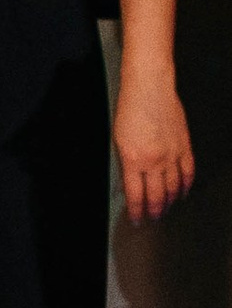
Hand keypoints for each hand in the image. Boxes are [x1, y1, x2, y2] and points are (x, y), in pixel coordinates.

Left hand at [116, 80, 193, 223]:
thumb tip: (129, 183)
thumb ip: (126, 164)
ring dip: (171, 201)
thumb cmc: (130, 108)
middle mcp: (155, 160)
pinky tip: (183, 192)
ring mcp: (172, 154)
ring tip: (167, 209)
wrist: (149, 88)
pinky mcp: (184, 146)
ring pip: (174, 187)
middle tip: (153, 218)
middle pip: (157, 196)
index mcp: (134, 160)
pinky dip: (186, 185)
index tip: (137, 219)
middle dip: (155, 211)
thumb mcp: (118, 140)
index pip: (136, 196)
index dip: (137, 211)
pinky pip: (188, 171)